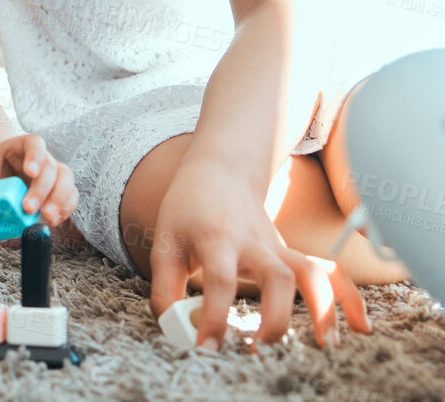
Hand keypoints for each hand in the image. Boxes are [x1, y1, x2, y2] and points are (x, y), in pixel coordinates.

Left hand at [0, 133, 77, 227]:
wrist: (2, 166)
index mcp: (24, 144)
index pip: (35, 143)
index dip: (35, 156)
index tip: (30, 171)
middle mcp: (44, 157)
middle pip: (50, 168)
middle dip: (41, 190)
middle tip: (28, 208)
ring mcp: (55, 172)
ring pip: (66, 182)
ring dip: (58, 202)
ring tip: (46, 218)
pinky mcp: (61, 189)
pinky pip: (71, 198)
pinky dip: (65, 210)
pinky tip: (53, 221)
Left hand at [149, 159, 369, 349]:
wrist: (219, 172)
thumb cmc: (188, 210)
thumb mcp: (164, 241)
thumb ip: (165, 287)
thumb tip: (173, 328)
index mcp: (217, 238)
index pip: (219, 279)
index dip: (213, 315)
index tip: (207, 348)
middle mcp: (254, 243)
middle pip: (278, 277)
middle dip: (275, 318)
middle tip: (259, 351)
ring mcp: (279, 248)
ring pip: (312, 273)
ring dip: (324, 309)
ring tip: (325, 346)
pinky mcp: (292, 255)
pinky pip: (330, 273)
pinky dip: (349, 298)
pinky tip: (360, 328)